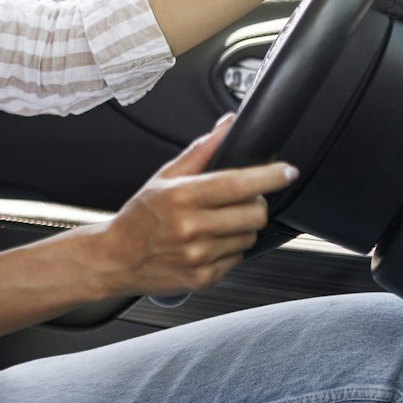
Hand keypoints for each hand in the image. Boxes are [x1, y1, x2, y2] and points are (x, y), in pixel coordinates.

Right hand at [88, 118, 296, 296]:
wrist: (115, 259)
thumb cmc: (140, 216)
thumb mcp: (164, 177)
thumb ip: (201, 151)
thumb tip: (228, 125)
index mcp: (182, 196)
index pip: (238, 183)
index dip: (269, 175)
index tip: (287, 171)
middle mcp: (191, 227)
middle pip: (254, 212)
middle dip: (256, 203)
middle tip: (240, 200)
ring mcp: (199, 255)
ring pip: (249, 236)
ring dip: (242, 227)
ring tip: (218, 223)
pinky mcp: (203, 277)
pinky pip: (238, 258)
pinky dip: (230, 249)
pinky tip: (209, 243)